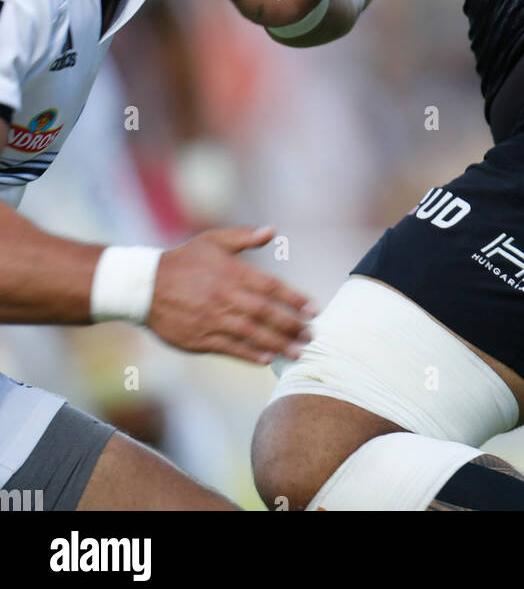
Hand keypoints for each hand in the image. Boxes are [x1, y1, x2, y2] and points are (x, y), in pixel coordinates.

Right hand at [147, 224, 315, 364]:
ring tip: (298, 351)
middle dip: (292, 325)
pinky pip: (230, 348)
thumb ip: (244, 237)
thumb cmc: (184, 261)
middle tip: (312, 334)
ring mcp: (213, 319)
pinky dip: (249, 354)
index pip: (271, 287)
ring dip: (278, 344)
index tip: (314, 308)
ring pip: (252, 334)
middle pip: (266, 313)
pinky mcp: (200, 338)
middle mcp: (225, 297)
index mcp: (232, 272)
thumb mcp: (213, 241)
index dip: (294, 298)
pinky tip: (266, 359)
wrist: (145, 286)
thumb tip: (272, 230)